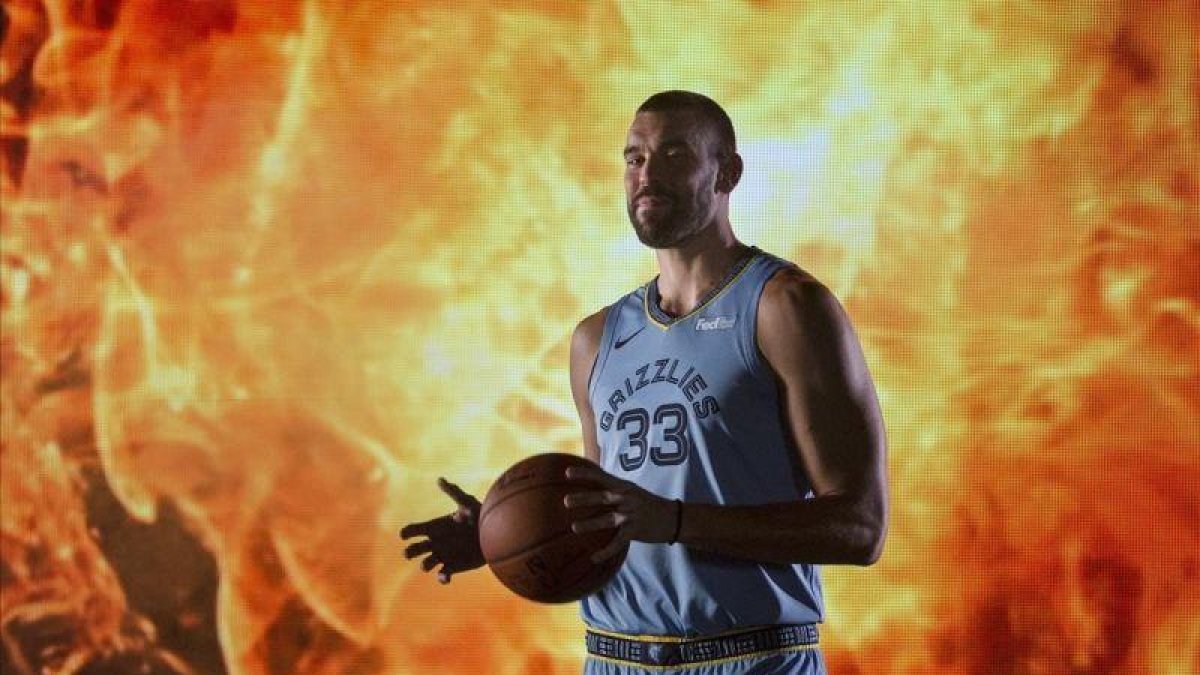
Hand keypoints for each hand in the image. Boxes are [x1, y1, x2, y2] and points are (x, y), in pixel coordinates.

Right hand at [400, 477, 484, 583]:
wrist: (496, 534)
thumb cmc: (480, 515)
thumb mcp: (467, 503)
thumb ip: (453, 492)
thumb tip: (439, 479)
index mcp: (434, 527)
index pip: (412, 530)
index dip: (406, 533)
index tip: (406, 534)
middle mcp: (436, 542)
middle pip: (413, 549)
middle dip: (409, 552)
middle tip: (411, 552)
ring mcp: (443, 555)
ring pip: (425, 564)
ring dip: (425, 565)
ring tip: (430, 563)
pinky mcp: (453, 566)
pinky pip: (442, 576)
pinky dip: (441, 578)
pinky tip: (445, 577)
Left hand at [563, 465, 677, 562]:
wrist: (673, 517)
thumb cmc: (647, 503)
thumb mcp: (632, 490)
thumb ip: (613, 488)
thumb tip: (591, 483)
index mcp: (623, 486)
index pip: (601, 477)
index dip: (584, 474)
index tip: (567, 473)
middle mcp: (626, 499)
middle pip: (602, 498)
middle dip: (584, 499)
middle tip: (565, 501)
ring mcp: (631, 515)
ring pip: (608, 520)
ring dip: (590, 524)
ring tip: (574, 528)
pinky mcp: (635, 531)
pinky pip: (617, 543)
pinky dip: (605, 552)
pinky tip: (594, 558)